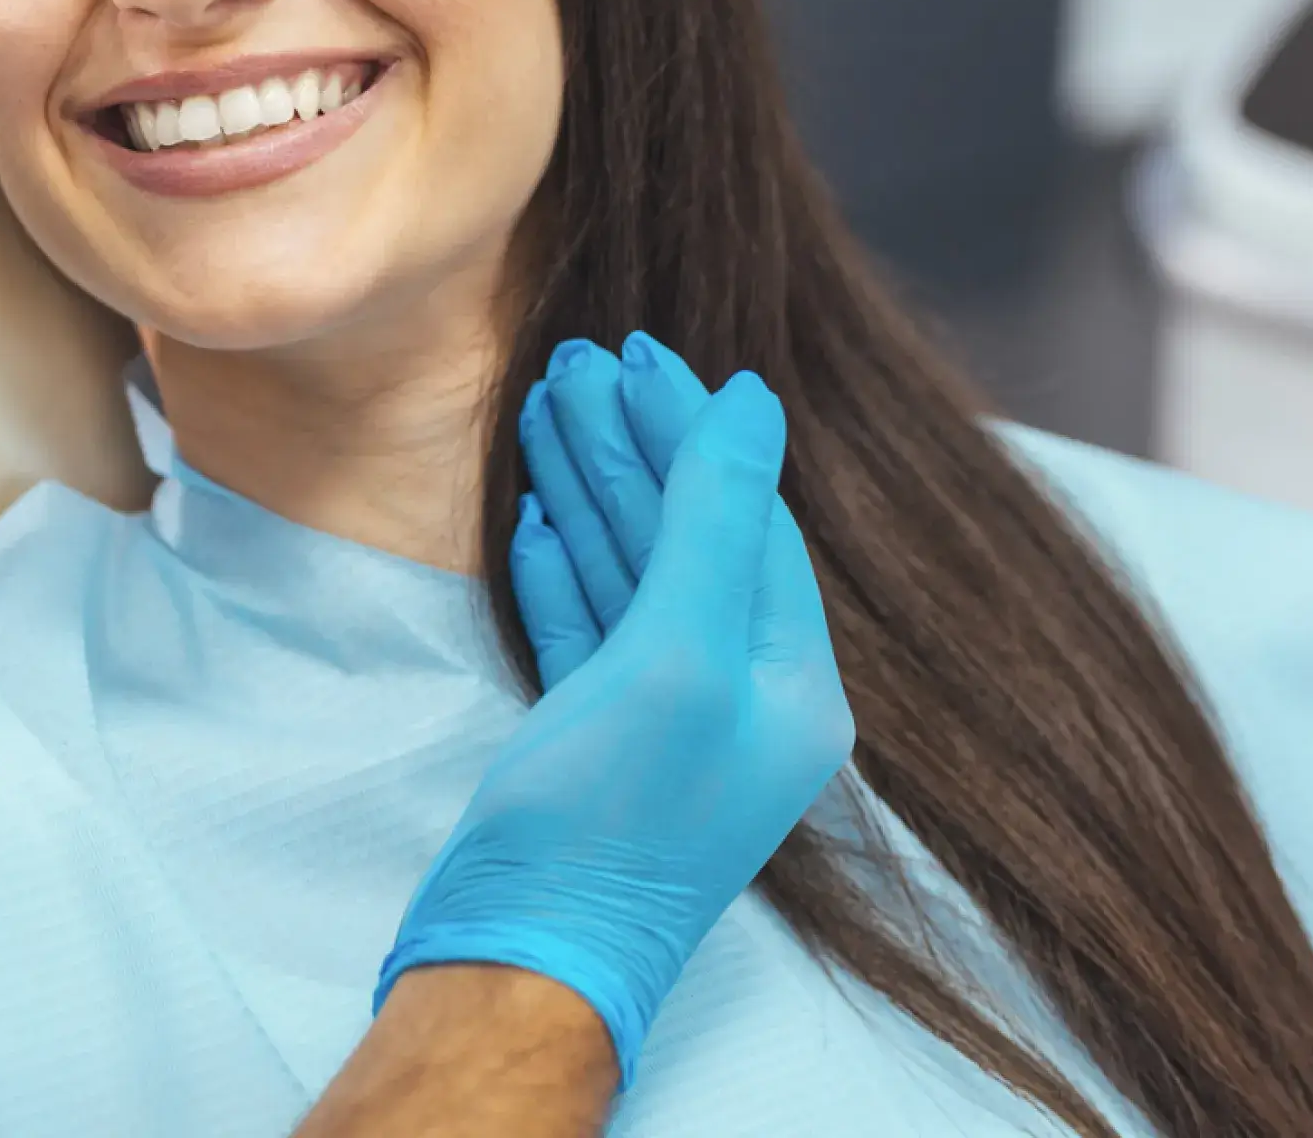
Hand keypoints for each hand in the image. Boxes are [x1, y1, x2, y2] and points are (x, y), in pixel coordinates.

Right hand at [379, 337, 853, 1086]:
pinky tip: (534, 512)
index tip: (644, 353)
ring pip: (632, 575)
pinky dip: (562, 566)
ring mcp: (664, 727)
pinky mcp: (593, 748)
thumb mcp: (677, 652)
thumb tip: (753, 403)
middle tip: (580, 358)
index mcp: (790, 684)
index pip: (750, 521)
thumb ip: (713, 520)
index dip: (696, 431)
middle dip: (633, 446)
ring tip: (546, 402)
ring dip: (591, 488)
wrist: (521, 959)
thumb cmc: (607, 820)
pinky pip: (588, 631)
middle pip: (688, 538)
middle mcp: (740, 702)